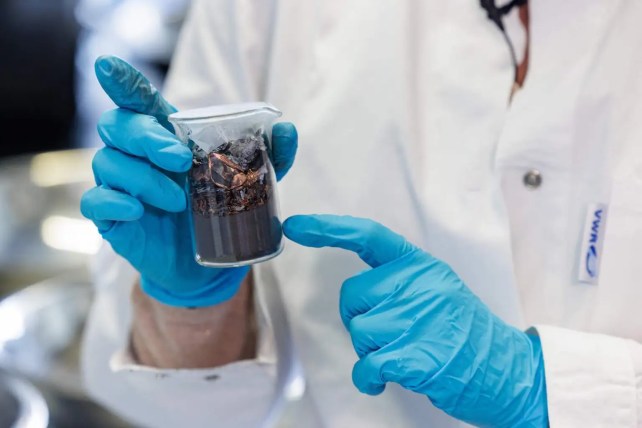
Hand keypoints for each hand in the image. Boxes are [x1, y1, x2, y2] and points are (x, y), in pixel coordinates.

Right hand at [81, 55, 297, 306]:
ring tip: (179, 201)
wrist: (209, 261)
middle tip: (182, 161)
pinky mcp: (113, 217)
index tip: (108, 66)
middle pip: (117, 124)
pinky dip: (114, 202)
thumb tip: (287, 128)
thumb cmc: (222, 210)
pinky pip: (95, 202)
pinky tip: (138, 211)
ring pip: (107, 162)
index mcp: (165, 137)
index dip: (122, 83)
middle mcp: (137, 155)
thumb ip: (268, 155)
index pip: (138, 102)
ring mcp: (121, 185)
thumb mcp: (250, 181)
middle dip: (146, 137)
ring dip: (143, 178)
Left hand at [284, 215, 547, 427]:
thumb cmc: (465, 333)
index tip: (296, 226)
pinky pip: (367, 364)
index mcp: (420, 266)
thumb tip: (357, 298)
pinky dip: (368, 378)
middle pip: (352, 296)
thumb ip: (400, 283)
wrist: (505, 370)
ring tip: (401, 353)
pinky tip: (383, 380)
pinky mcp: (415, 355)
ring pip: (359, 331)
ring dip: (370, 350)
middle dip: (359, 319)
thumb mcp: (439, 289)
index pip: (368, 236)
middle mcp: (417, 285)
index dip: (328, 229)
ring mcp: (417, 318)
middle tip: (389, 333)